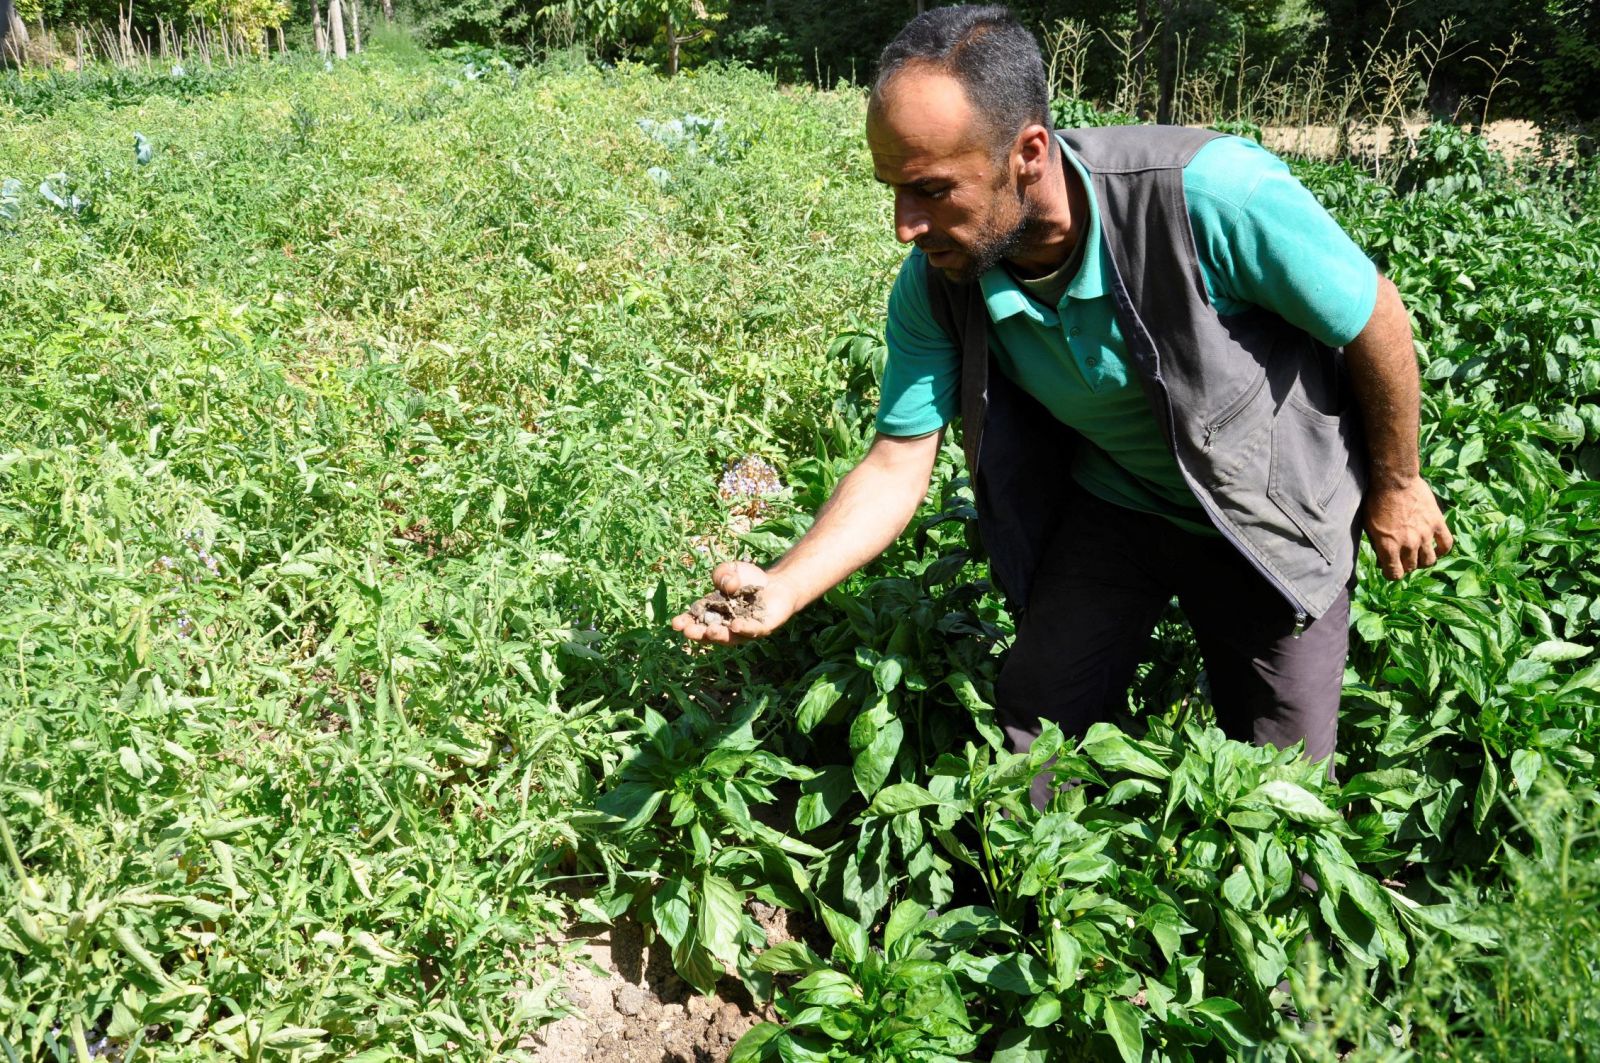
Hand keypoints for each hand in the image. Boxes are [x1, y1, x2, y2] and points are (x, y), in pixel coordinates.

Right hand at [670, 561, 798, 645]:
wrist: (777, 582)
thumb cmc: (750, 578)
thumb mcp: (730, 570)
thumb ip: (722, 574)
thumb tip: (727, 585)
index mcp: (714, 611)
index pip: (697, 619)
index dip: (686, 622)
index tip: (676, 623)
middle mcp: (727, 624)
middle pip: (710, 632)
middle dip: (699, 633)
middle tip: (688, 631)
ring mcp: (744, 629)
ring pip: (730, 637)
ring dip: (719, 635)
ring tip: (710, 632)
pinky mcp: (762, 628)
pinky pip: (752, 630)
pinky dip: (744, 628)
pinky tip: (735, 626)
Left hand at [1363, 477, 1452, 579]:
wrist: (1394, 480)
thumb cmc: (1376, 501)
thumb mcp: (1369, 526)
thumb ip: (1378, 544)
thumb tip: (1384, 558)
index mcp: (1388, 546)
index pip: (1394, 574)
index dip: (1392, 574)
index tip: (1391, 569)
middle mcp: (1408, 544)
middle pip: (1412, 567)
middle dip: (1406, 565)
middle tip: (1403, 557)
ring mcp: (1425, 535)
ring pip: (1429, 560)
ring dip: (1423, 560)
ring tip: (1419, 554)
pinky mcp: (1437, 523)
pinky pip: (1446, 544)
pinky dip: (1442, 550)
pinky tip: (1436, 548)